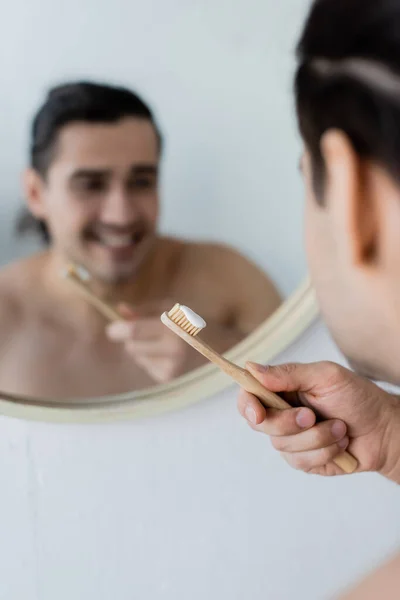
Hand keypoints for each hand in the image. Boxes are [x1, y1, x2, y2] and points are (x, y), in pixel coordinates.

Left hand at [106, 303, 200, 382]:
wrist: (222, 350)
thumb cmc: (195, 324)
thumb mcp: (173, 309)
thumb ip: (145, 310)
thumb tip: (120, 310)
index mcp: (173, 328)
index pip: (133, 332)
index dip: (117, 330)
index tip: (112, 329)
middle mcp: (172, 351)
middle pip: (131, 347)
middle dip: (131, 339)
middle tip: (146, 333)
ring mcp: (171, 369)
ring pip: (137, 358)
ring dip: (143, 350)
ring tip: (164, 345)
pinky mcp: (170, 380)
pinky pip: (147, 368)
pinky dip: (152, 361)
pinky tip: (169, 357)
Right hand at [237, 361, 399, 478]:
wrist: (384, 430)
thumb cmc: (358, 397)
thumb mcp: (325, 376)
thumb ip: (289, 373)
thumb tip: (252, 369)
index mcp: (282, 389)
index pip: (249, 396)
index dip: (247, 406)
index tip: (258, 414)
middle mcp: (281, 413)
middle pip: (261, 424)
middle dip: (288, 423)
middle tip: (312, 415)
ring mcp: (291, 439)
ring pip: (282, 445)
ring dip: (316, 437)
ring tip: (339, 427)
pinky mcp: (303, 460)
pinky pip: (299, 461)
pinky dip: (323, 452)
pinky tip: (339, 444)